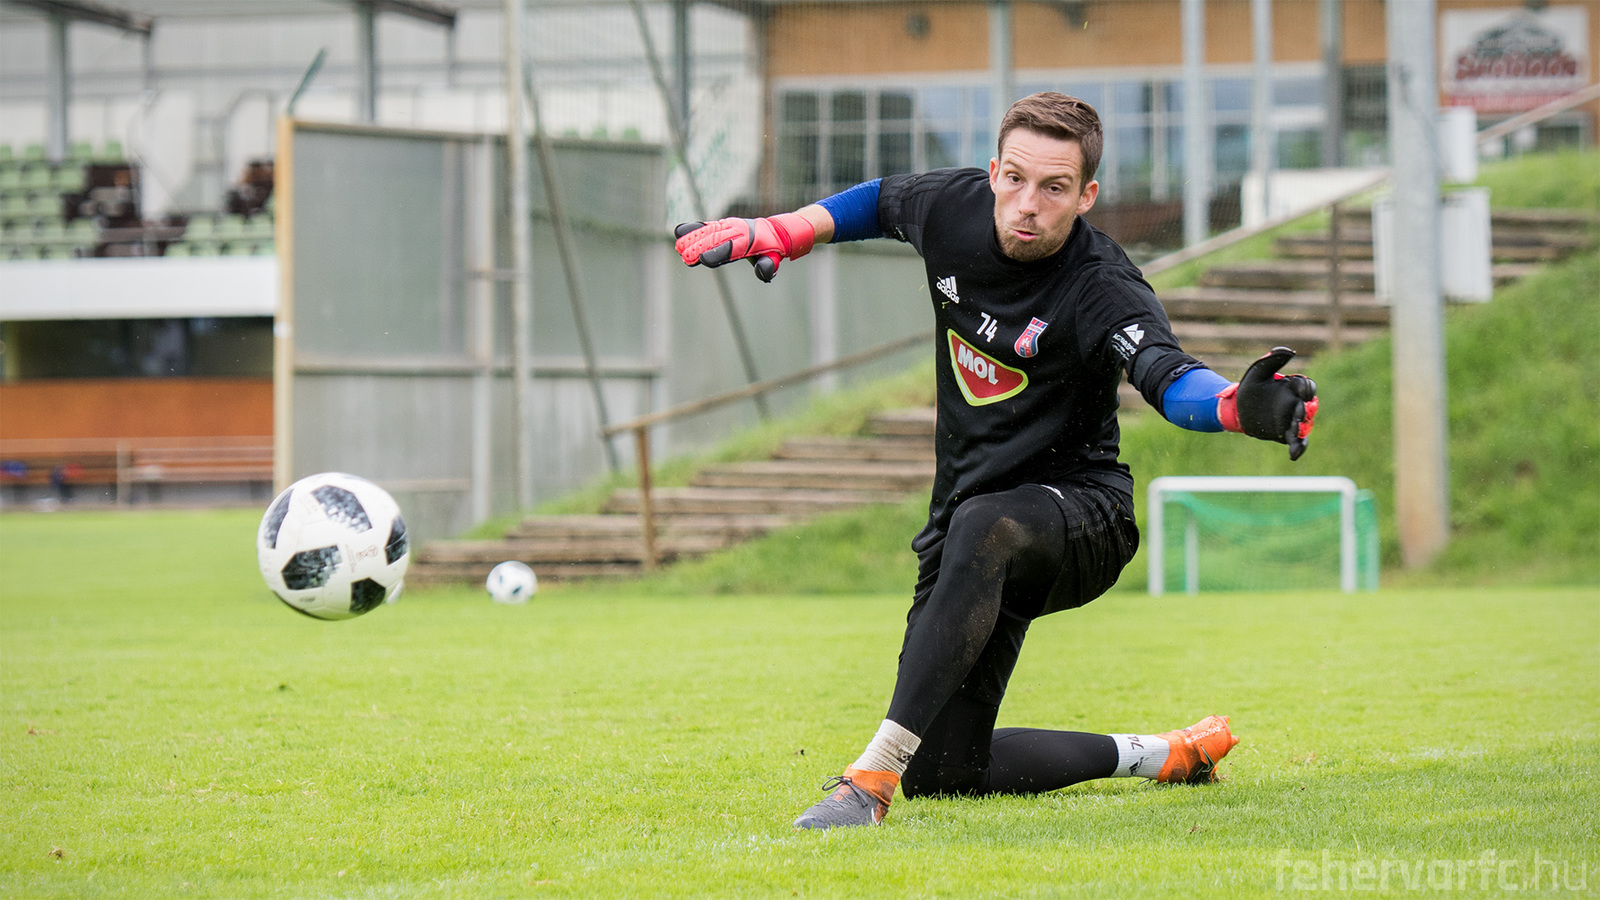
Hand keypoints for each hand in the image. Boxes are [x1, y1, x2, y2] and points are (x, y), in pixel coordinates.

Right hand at [673, 213, 816, 282]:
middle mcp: (738, 230)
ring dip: (693, 238)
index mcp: (752, 240)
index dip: (718, 253)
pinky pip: (707, 225)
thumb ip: (768, 266)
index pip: (733, 248)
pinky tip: (679, 232)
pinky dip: (694, 227)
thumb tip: (762, 272)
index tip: (703, 259)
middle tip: (685, 257)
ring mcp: (729, 226)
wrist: (773, 231)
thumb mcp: (774, 259)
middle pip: (716, 239)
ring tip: (679, 247)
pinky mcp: (722, 225)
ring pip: (709, 231)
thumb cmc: (772, 250)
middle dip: (700, 247)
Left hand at [1217, 347, 1319, 460]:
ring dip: (1302, 427)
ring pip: (1305, 425)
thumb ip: (1272, 361)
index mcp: (1292, 387)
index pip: (1306, 387)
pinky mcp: (1285, 433)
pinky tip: (1294, 454)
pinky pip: (1296, 442)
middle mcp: (1296, 403)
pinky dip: (1298, 448)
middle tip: (1300, 411)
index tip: (1302, 389)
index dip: (1306, 388)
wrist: (1236, 408)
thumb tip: (1288, 351)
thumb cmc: (1250, 387)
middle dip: (1306, 409)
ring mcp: (1292, 420)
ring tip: (1295, 428)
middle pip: (1309, 407)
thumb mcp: (1258, 371)